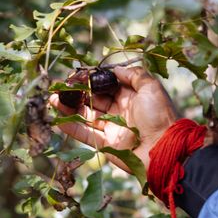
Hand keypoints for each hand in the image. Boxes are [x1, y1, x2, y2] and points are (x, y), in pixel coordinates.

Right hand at [50, 66, 176, 171]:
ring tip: (53, 99)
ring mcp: (111, 127)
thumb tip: (115, 69)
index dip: (91, 80)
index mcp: (129, 96)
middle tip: (61, 86)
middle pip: (93, 99)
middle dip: (77, 92)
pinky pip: (85, 133)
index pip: (106, 85)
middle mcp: (118, 110)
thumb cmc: (159, 115)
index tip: (77, 75)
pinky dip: (71, 126)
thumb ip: (134, 75)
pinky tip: (58, 118)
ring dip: (69, 108)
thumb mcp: (151, 88)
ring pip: (86, 115)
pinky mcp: (105, 143)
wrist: (164, 149)